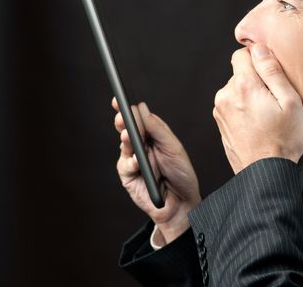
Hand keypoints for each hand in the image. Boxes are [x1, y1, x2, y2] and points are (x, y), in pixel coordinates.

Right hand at [113, 98, 200, 243]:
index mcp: (152, 136)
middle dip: (122, 122)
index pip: (138, 119)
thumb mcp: (174, 148)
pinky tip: (138, 159)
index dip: (127, 110)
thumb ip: (158, 129)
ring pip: (125, 145)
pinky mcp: (128, 176)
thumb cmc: (181, 174)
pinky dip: (132, 162)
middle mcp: (140, 146)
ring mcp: (132, 160)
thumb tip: (143, 110)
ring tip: (128, 134)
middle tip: (121, 115)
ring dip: (127, 139)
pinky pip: (126, 165)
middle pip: (127, 130)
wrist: (182, 202)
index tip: (120, 100)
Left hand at [213, 44, 302, 172]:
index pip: (242, 54)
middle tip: (274, 102)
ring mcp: (220, 111)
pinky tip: (258, 126)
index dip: (258, 60)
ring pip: (236, 90)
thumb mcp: (290, 102)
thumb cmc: (283, 140)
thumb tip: (258, 48)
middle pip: (239, 74)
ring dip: (249, 97)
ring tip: (267, 117)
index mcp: (243, 86)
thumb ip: (272, 71)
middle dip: (256, 81)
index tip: (271, 75)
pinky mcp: (220, 124)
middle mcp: (225, 95)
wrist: (265, 174)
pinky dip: (243, 111)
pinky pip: (232, 106)